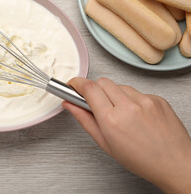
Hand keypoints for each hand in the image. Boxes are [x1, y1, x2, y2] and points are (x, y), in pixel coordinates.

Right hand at [63, 77, 190, 193]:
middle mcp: (129, 106)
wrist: (174, 163)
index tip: (73, 84)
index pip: (89, 88)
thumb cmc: (141, 159)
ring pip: (119, 85)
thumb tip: (70, 105)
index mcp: (111, 120)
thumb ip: (85, 120)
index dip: (77, 83)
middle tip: (94, 102)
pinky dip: (131, 99)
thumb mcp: (105, 143)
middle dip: (94, 89)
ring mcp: (145, 100)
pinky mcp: (157, 98)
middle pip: (102, 82)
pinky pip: (136, 91)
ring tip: (120, 114)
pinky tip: (136, 115)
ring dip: (113, 94)